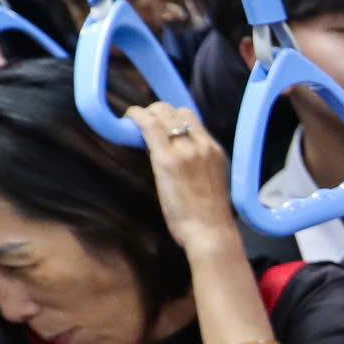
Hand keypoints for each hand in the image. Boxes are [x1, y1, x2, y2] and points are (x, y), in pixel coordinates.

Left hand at [129, 102, 239, 259]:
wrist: (210, 232)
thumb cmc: (207, 216)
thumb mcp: (210, 182)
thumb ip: (198, 164)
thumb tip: (177, 159)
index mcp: (214, 151)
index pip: (191, 118)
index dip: (171, 116)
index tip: (159, 123)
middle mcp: (202, 145)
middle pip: (176, 111)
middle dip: (157, 112)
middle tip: (143, 124)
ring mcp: (185, 151)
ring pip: (162, 113)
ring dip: (146, 113)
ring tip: (134, 123)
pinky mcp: (167, 160)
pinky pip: (149, 126)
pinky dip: (137, 117)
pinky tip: (129, 118)